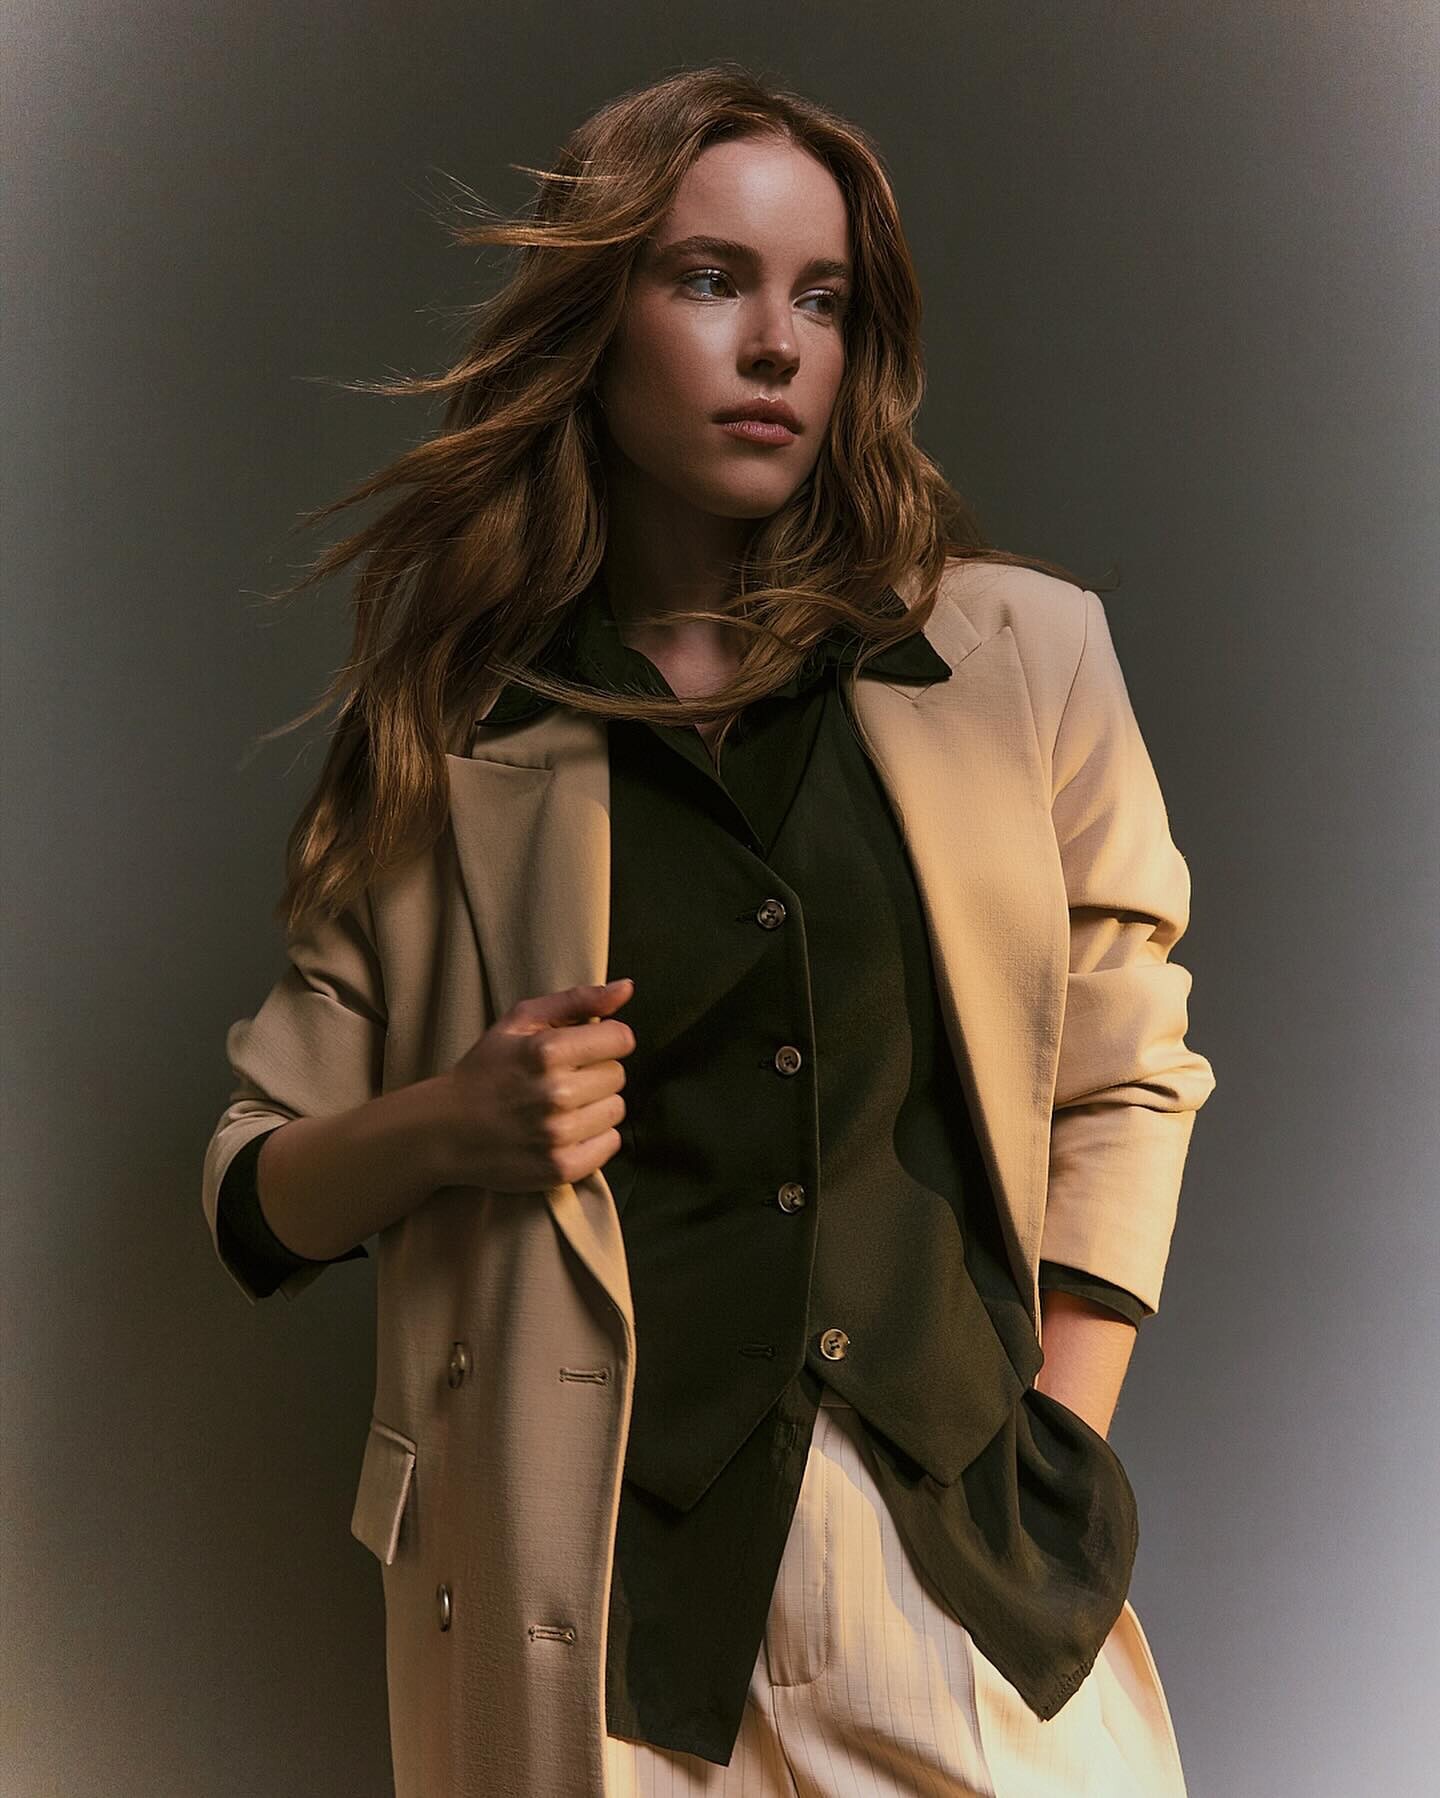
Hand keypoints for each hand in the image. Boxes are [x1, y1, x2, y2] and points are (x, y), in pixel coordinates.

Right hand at [434, 978, 636, 1192]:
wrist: (446, 1130)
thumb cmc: (487, 1068)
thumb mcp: (521, 1020)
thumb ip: (577, 1000)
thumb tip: (627, 989)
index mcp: (546, 1051)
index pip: (621, 1039)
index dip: (606, 1040)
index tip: (585, 1048)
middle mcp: (556, 1093)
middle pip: (618, 1075)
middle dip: (596, 1072)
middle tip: (564, 1079)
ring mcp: (558, 1135)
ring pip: (616, 1110)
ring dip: (596, 1106)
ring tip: (562, 1106)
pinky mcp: (561, 1168)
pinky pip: (610, 1144)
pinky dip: (594, 1138)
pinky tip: (566, 1131)